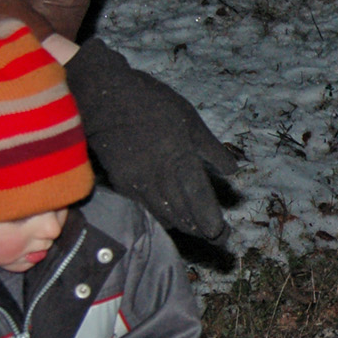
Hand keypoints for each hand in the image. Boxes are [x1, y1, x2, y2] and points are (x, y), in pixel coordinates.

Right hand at [62, 41, 237, 244]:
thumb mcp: (191, 120)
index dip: (211, 221)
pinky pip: (146, 210)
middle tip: (221, 237)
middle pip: (183, 215)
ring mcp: (138, 184)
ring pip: (164, 217)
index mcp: (179, 159)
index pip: (198, 199)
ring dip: (184, 226)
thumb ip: (212, 149)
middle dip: (203, 230)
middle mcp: (159, 178)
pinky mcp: (122, 185)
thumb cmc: (152, 105)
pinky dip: (162, 218)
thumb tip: (233, 171)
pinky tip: (171, 219)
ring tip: (200, 231)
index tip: (222, 232)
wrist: (104, 100)